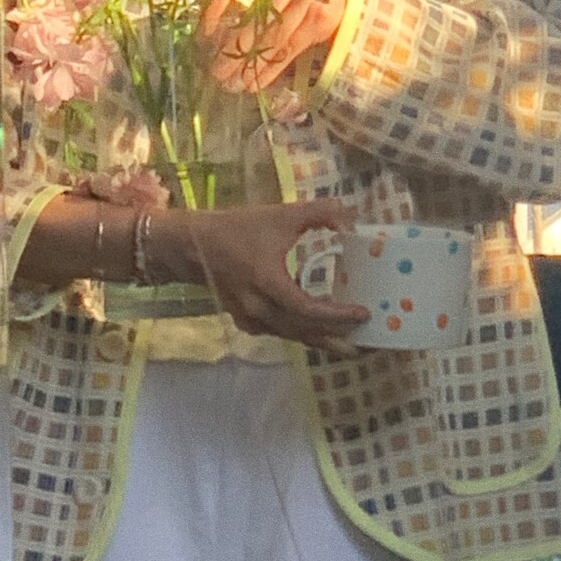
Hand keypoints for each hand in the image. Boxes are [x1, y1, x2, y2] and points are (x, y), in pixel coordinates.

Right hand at [158, 199, 369, 353]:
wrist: (190, 247)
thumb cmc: (234, 229)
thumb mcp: (279, 214)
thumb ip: (320, 213)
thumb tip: (353, 219)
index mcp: (267, 283)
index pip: (307, 309)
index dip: (336, 315)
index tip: (363, 313)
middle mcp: (258, 309)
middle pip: (305, 333)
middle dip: (338, 341)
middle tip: (369, 346)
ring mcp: (251, 319)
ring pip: (293, 337)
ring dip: (323, 342)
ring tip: (351, 345)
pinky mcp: (246, 321)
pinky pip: (280, 333)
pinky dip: (302, 334)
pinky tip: (319, 332)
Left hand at [201, 0, 348, 94]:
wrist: (357, 3)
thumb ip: (258, 3)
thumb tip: (217, 40)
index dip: (214, 10)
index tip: (203, 37)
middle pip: (251, 17)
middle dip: (230, 50)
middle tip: (215, 73)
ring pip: (269, 36)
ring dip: (248, 65)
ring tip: (232, 84)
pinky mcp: (319, 18)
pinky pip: (287, 49)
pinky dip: (269, 69)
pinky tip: (255, 84)